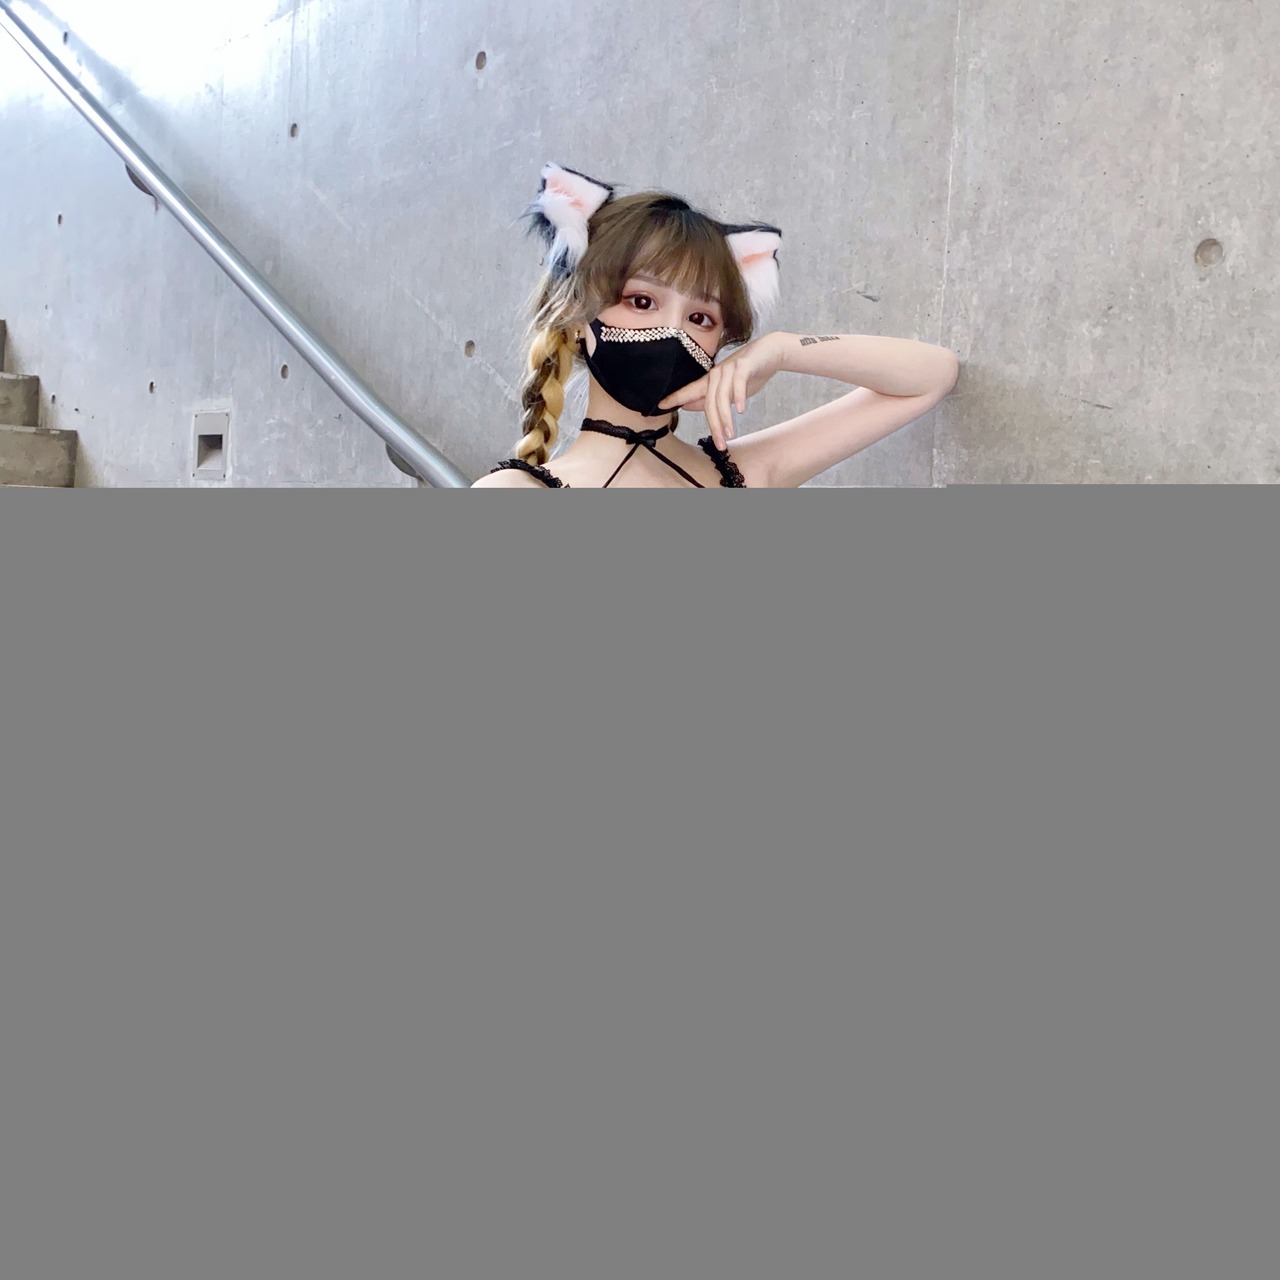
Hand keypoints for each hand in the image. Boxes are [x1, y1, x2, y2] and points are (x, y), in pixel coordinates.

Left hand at [657, 332, 783, 451]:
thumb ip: (709, 398)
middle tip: (719, 444)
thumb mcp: (728, 390)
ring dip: (726, 417)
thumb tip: (687, 406)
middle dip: (714, 425)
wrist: (771, 352)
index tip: (659, 406)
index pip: (689, 391)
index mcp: (710, 381)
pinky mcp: (744, 365)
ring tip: (730, 434)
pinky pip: (738, 383)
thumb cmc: (748, 373)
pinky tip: (740, 410)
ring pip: (722, 396)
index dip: (674, 398)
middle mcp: (716, 374)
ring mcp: (729, 369)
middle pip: (709, 403)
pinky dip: (738, 396)